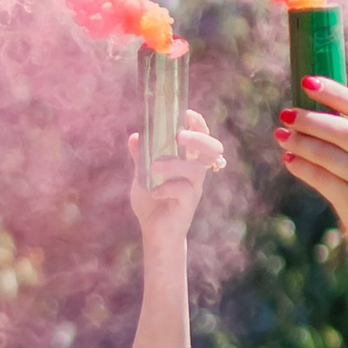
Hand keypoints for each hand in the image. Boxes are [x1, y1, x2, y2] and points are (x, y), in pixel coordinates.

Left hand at [127, 108, 226, 240]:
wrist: (154, 234)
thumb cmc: (151, 204)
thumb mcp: (142, 177)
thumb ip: (140, 158)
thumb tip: (135, 136)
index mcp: (187, 162)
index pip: (201, 138)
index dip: (198, 124)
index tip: (187, 113)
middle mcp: (195, 173)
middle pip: (212, 149)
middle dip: (199, 138)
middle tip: (180, 135)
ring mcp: (194, 189)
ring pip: (196, 169)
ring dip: (174, 163)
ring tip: (154, 167)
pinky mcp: (189, 204)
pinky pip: (183, 190)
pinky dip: (165, 187)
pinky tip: (154, 193)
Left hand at [277, 80, 347, 294]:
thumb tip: (326, 120)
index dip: (333, 92)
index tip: (308, 82)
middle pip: (340, 129)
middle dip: (308, 118)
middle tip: (286, 112)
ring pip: (326, 154)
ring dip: (299, 142)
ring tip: (281, 134)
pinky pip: (321, 180)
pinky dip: (301, 166)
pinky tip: (290, 159)